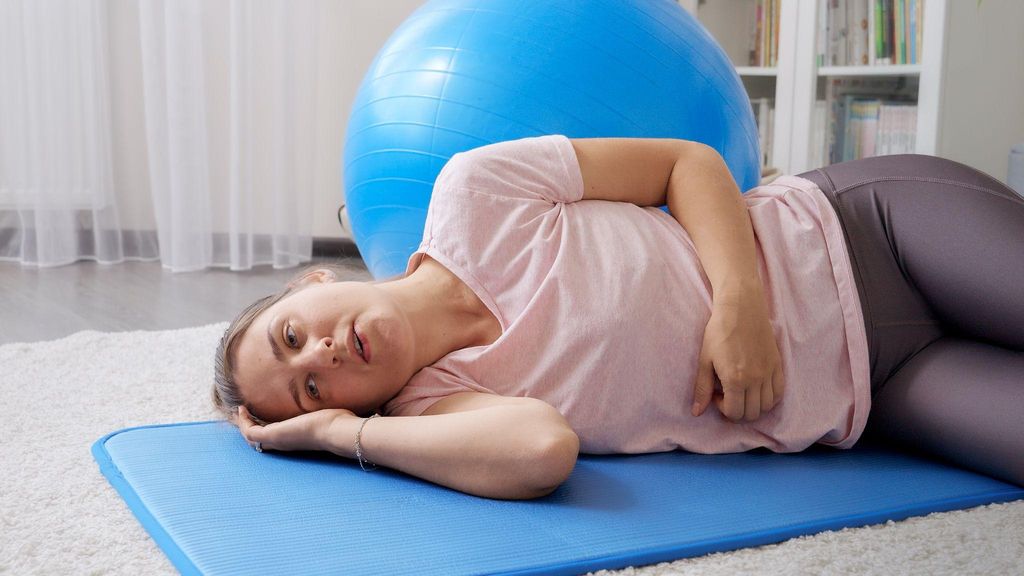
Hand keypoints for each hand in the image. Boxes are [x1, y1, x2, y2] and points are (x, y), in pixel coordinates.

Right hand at [236, 405, 358, 452]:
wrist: (339, 433)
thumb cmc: (341, 424)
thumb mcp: (331, 413)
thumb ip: (331, 408)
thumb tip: (343, 398)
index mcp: (296, 438)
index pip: (275, 436)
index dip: (264, 426)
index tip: (259, 414)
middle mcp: (285, 443)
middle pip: (259, 440)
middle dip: (249, 426)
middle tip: (242, 413)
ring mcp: (279, 441)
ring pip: (252, 438)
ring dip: (243, 424)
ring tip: (239, 410)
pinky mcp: (275, 435)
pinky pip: (250, 433)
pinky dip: (244, 423)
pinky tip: (242, 409)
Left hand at [691, 293, 784, 421]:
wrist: (741, 308)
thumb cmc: (719, 331)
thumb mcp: (705, 360)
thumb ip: (702, 388)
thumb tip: (696, 412)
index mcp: (735, 379)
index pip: (734, 413)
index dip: (723, 409)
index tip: (717, 394)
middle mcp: (755, 379)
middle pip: (751, 414)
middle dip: (737, 410)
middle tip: (728, 394)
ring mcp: (769, 372)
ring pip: (767, 406)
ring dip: (753, 405)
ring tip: (742, 391)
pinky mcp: (777, 365)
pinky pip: (779, 393)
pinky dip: (769, 398)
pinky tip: (757, 388)